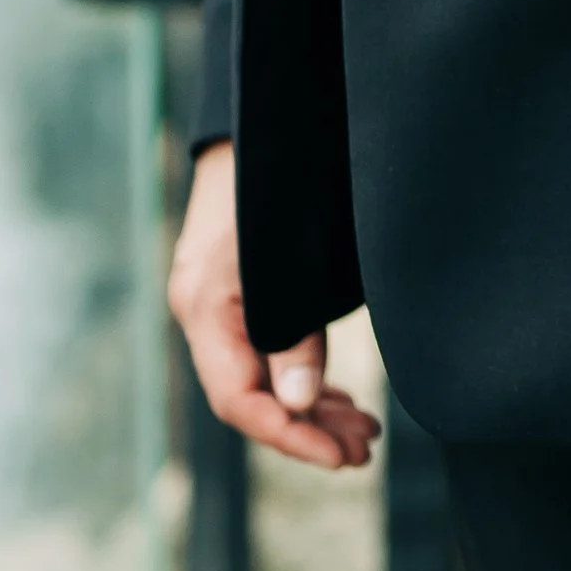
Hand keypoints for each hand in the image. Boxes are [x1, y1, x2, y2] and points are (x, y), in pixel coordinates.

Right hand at [169, 142, 379, 470]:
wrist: (257, 113)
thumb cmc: (273, 175)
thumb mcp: (288, 253)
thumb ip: (291, 330)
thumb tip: (301, 403)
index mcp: (206, 306)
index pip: (240, 398)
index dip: (290, 436)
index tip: (341, 456)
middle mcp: (205, 311)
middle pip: (253, 396)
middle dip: (309, 431)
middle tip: (365, 451)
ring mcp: (220, 302)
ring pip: (263, 379)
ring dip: (314, 410)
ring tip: (365, 433)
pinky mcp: (240, 291)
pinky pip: (267, 353)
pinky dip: (305, 380)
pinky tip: (338, 397)